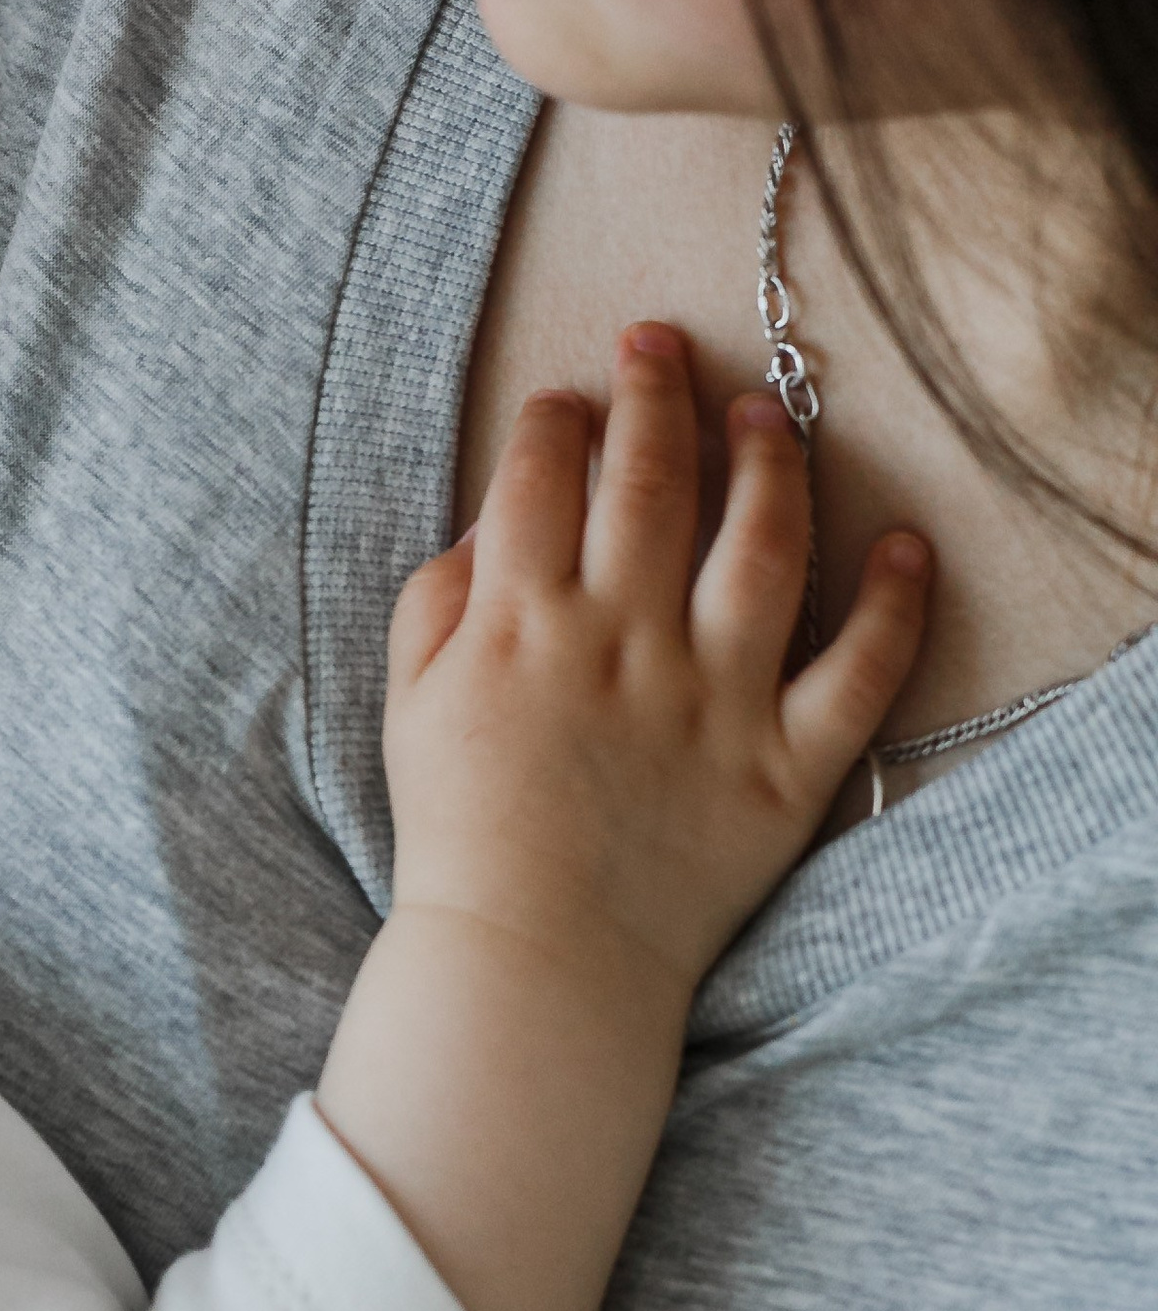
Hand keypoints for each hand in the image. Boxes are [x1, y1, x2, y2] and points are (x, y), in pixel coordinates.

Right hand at [386, 324, 927, 1001]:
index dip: (554, 419)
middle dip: (654, 393)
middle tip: (659, 343)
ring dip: (766, 461)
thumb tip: (487, 525)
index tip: (567, 398)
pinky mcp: (785, 765)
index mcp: (520, 624)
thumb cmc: (460, 835)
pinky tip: (902, 544)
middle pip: (649, 481)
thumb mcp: (409, 706)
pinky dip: (891, 604)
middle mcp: (621, 642)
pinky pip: (858, 672)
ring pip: (760, 545)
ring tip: (763, 412)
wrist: (533, 967)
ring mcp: (712, 700)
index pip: (540, 478)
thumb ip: (437, 602)